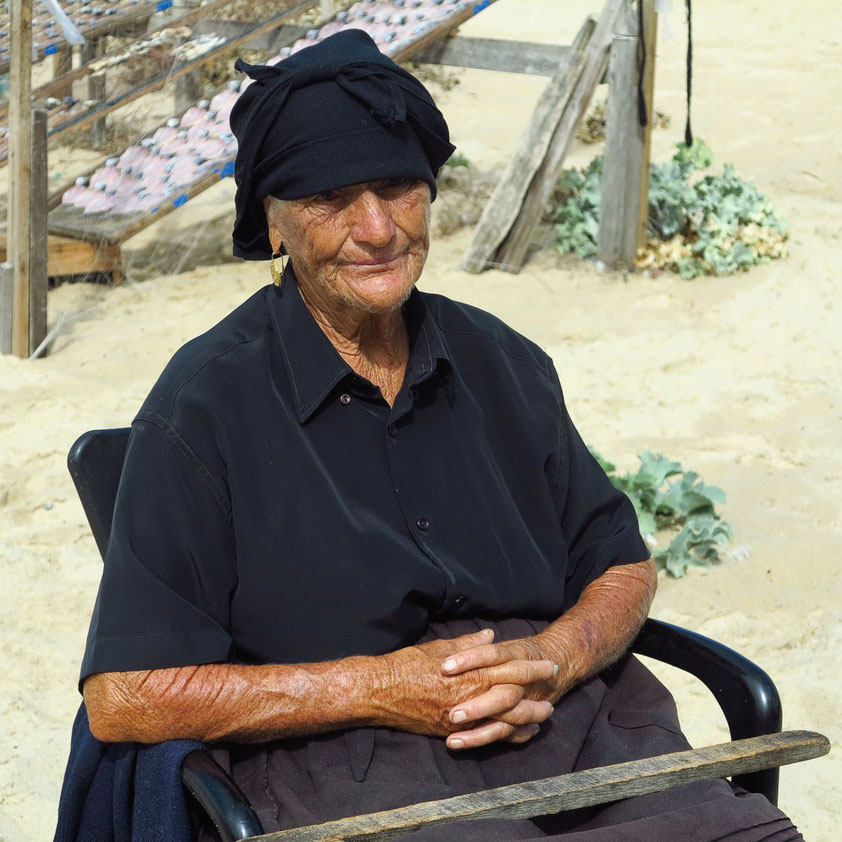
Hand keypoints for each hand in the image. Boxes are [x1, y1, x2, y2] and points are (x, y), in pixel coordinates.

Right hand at [371, 629, 556, 747]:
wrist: (379, 691)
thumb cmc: (407, 665)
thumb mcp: (439, 647)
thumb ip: (468, 644)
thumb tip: (490, 636)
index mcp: (469, 673)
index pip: (509, 668)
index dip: (531, 667)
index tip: (549, 663)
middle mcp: (470, 697)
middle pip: (513, 696)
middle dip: (536, 692)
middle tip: (555, 689)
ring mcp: (463, 718)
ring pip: (505, 720)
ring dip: (528, 717)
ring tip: (545, 715)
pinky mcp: (453, 732)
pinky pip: (487, 737)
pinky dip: (507, 735)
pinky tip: (520, 734)